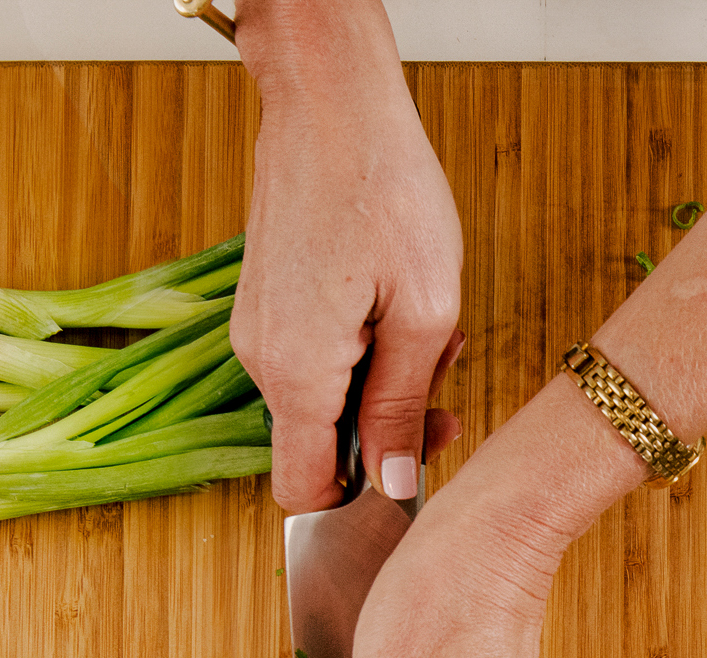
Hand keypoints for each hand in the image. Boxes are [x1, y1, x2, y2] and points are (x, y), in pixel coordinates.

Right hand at [232, 2, 463, 511]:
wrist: (330, 105)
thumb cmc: (385, 191)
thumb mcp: (422, 313)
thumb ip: (403, 408)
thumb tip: (395, 486)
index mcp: (298, 374)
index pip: (305, 492)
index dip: (358, 503)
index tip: (410, 473)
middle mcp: (263, 362)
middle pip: (323, 448)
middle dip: (389, 429)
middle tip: (444, 384)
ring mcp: (261, 333)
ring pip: (327, 403)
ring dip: (385, 384)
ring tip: (427, 327)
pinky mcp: (271, 309)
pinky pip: (319, 364)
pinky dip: (365, 353)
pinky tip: (400, 308)